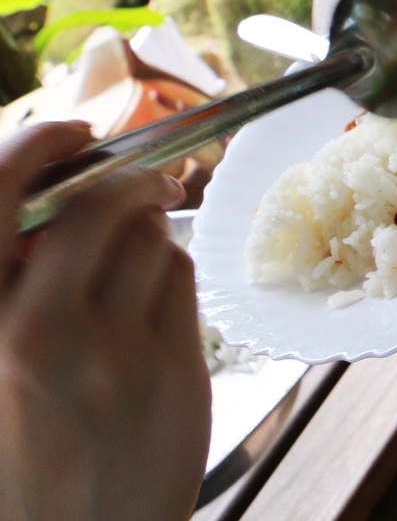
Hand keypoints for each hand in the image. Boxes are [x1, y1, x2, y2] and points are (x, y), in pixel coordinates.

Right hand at [0, 123, 209, 520]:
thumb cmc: (19, 463)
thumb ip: (5, 288)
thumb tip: (36, 213)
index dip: (35, 145)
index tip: (71, 129)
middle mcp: (28, 337)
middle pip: (92, 206)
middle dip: (121, 182)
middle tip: (137, 181)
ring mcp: (107, 356)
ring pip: (149, 237)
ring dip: (148, 231)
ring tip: (136, 257)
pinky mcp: (171, 373)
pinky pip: (181, 278)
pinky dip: (171, 272)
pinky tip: (154, 302)